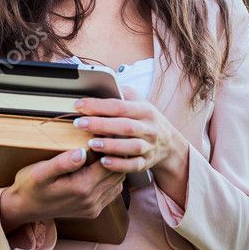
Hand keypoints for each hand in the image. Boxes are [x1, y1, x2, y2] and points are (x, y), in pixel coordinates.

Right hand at [0, 147, 125, 231]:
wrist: (23, 208)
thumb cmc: (30, 186)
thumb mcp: (40, 172)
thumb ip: (62, 162)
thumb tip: (82, 152)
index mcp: (82, 188)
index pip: (109, 163)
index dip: (111, 147)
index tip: (106, 132)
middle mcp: (91, 200)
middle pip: (117, 173)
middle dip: (116, 155)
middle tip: (109, 138)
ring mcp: (93, 207)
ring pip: (117, 183)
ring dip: (115, 167)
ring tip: (105, 151)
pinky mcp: (92, 211)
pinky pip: (111, 192)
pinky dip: (111, 179)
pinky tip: (100, 167)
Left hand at [72, 86, 189, 202]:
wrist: (169, 143)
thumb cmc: (146, 119)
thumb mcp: (140, 102)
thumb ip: (122, 94)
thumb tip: (100, 84)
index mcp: (145, 110)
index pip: (120, 106)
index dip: (99, 105)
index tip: (79, 105)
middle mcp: (149, 128)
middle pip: (125, 126)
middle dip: (101, 124)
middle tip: (80, 123)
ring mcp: (149, 146)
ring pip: (131, 146)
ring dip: (110, 145)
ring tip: (91, 144)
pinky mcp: (146, 162)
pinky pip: (133, 165)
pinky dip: (119, 164)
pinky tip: (104, 161)